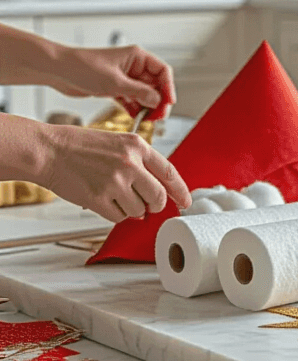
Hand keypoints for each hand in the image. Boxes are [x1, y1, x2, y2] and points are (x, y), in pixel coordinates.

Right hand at [39, 124, 190, 223]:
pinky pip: (119, 218)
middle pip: (158, 197)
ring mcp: (115, 182)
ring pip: (139, 211)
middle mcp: (129, 163)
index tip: (185, 202)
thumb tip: (155, 190)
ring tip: (113, 195)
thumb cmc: (78, 146)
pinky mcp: (99, 198)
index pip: (169, 172)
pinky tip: (102, 200)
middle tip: (146, 205)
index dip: (181, 191)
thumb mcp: (116, 143)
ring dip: (130, 209)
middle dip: (154, 206)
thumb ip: (138, 162)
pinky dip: (114, 214)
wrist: (49, 150)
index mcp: (136, 146)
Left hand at [53, 45, 176, 121]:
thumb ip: (139, 92)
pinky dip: (135, 108)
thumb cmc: (83, 67)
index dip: (168, 87)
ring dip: (147, 106)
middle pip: (156, 85)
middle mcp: (133, 66)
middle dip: (158, 100)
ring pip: (144, 94)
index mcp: (136, 56)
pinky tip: (135, 117)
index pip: (162, 71)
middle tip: (158, 116)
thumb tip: (157, 101)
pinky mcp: (115, 88)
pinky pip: (132, 100)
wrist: (59, 71)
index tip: (168, 103)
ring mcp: (124, 78)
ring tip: (147, 119)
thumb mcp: (115, 82)